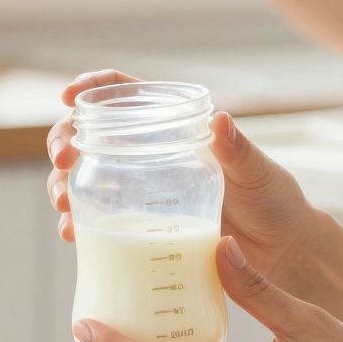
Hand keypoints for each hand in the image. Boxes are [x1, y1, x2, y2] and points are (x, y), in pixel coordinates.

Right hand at [45, 72, 318, 279]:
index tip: (68, 96)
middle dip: (65, 142)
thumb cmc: (275, 201)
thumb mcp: (257, 172)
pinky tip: (72, 233)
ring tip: (64, 206)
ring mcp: (145, 190)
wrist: (281, 253)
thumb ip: (238, 149)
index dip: (93, 88)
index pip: (127, 94)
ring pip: (88, 176)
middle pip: (92, 135)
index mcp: (179, 127)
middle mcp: (155, 153)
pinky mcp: (142, 226)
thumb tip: (220, 119)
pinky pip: (100, 217)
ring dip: (64, 185)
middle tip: (62, 161)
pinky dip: (80, 222)